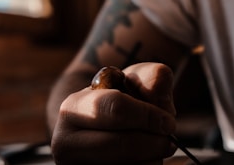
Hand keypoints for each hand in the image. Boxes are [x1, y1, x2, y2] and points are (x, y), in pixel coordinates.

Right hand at [50, 63, 176, 164]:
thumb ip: (153, 77)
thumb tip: (160, 101)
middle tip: (167, 138)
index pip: (116, 109)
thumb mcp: (136, 79)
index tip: (168, 121)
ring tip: (149, 144)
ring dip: (152, 157)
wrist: (103, 123)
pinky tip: (141, 158)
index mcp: (73, 108)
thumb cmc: (122, 99)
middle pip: (122, 146)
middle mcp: (65, 143)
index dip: (148, 116)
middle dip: (154, 142)